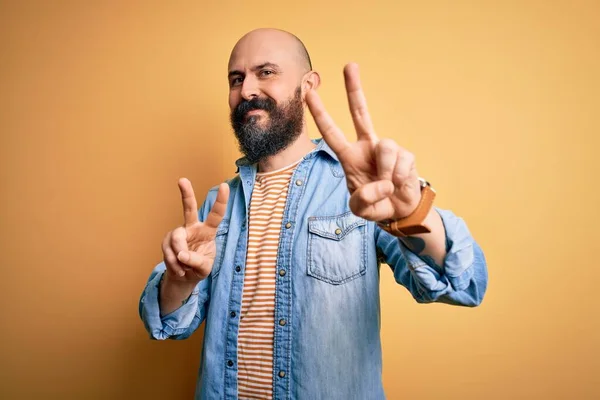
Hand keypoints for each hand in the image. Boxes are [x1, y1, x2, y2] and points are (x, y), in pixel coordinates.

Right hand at [161, 178, 228, 283]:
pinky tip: (179, 270)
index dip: (221, 201)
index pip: (216, 215)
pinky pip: (168, 251)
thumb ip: (196, 261)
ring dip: (179, 258)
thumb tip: (181, 254)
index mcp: (208, 231)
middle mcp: (193, 228)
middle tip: (182, 180)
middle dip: (186, 194)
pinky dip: (173, 264)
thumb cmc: (199, 268)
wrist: (185, 277)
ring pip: (176, 239)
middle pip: (189, 209)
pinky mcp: (167, 241)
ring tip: (184, 269)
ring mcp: (179, 233)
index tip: (224, 186)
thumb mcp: (204, 268)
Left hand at [306, 63, 421, 221]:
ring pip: (386, 146)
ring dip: (386, 170)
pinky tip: (398, 184)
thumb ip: (362, 200)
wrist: (399, 211)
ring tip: (387, 186)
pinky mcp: (406, 156)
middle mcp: (367, 147)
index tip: (308, 93)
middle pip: (360, 112)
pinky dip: (399, 178)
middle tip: (349, 65)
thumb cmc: (375, 204)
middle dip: (354, 89)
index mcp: (349, 156)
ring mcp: (387, 149)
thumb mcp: (360, 208)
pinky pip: (402, 161)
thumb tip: (380, 183)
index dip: (320, 113)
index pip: (331, 132)